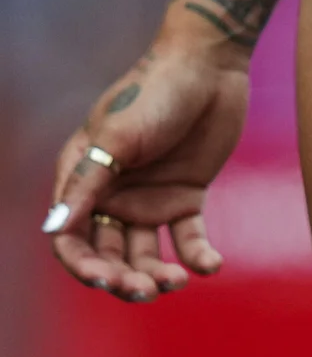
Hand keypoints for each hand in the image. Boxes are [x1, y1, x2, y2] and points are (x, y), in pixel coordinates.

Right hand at [42, 42, 249, 301]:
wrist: (209, 67)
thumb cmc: (154, 92)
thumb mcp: (118, 136)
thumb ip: (87, 183)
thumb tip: (54, 229)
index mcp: (83, 178)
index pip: (70, 237)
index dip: (83, 265)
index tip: (105, 280)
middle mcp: (112, 195)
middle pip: (108, 254)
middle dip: (122, 278)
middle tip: (148, 289)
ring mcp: (150, 198)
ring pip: (146, 253)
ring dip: (158, 274)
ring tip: (177, 282)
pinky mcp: (187, 196)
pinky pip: (188, 237)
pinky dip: (198, 256)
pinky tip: (211, 266)